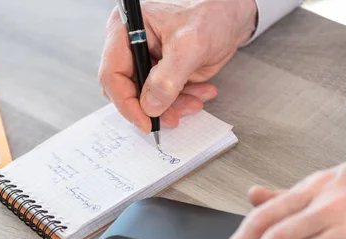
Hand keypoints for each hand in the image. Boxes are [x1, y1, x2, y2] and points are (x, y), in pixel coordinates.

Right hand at [98, 0, 257, 132]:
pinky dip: (184, 101)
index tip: (145, 121)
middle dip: (152, 108)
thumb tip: (150, 106)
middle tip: (174, 117)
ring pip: (148, 99)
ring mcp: (149, 61)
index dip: (126, 102)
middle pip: (128, 91)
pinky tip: (202, 92)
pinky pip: (166, 98)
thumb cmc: (210, 11)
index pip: (113, 74)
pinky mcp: (165, 73)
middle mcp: (133, 47)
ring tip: (196, 102)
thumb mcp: (189, 44)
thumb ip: (167, 78)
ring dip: (173, 107)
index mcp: (126, 31)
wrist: (233, 12)